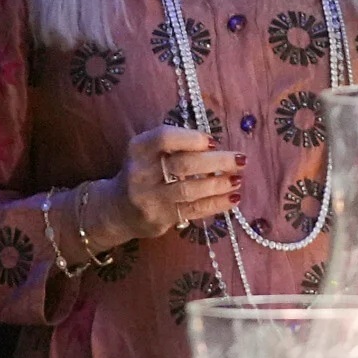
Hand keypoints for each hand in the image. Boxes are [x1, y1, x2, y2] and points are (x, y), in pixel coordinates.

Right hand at [92, 125, 242, 241]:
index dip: (192, 138)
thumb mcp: (148, 153)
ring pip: (190, 190)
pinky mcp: (159, 219)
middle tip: (241, 160)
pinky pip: (193, 210)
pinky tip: (233, 199)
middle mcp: (140, 172)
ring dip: (219, 184)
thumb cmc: (143, 173)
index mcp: (138, 148)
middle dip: (217, 162)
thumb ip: (175, 147)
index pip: (165, 138)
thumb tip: (218, 147)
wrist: (117, 209)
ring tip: (238, 180)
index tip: (214, 141)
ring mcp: (149, 198)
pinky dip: (216, 204)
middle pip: (183, 165)